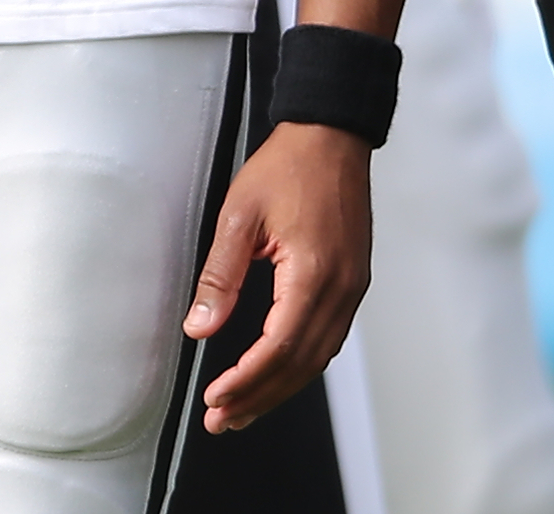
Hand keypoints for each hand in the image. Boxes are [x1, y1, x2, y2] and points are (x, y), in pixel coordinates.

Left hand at [183, 122, 372, 433]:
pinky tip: (278, 374)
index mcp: (313, 271)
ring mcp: (353, 286)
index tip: (216, 397)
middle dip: (260, 397)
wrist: (333, 134)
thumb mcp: (240, 214)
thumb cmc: (289, 165)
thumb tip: (199, 328)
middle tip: (222, 420)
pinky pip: (329, 337)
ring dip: (280, 387)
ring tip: (242, 409)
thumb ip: (220, 277)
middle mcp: (341, 287)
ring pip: (319, 357)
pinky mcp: (353, 281)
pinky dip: (301, 364)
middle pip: (302, 363)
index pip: (279, 346)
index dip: (247, 380)